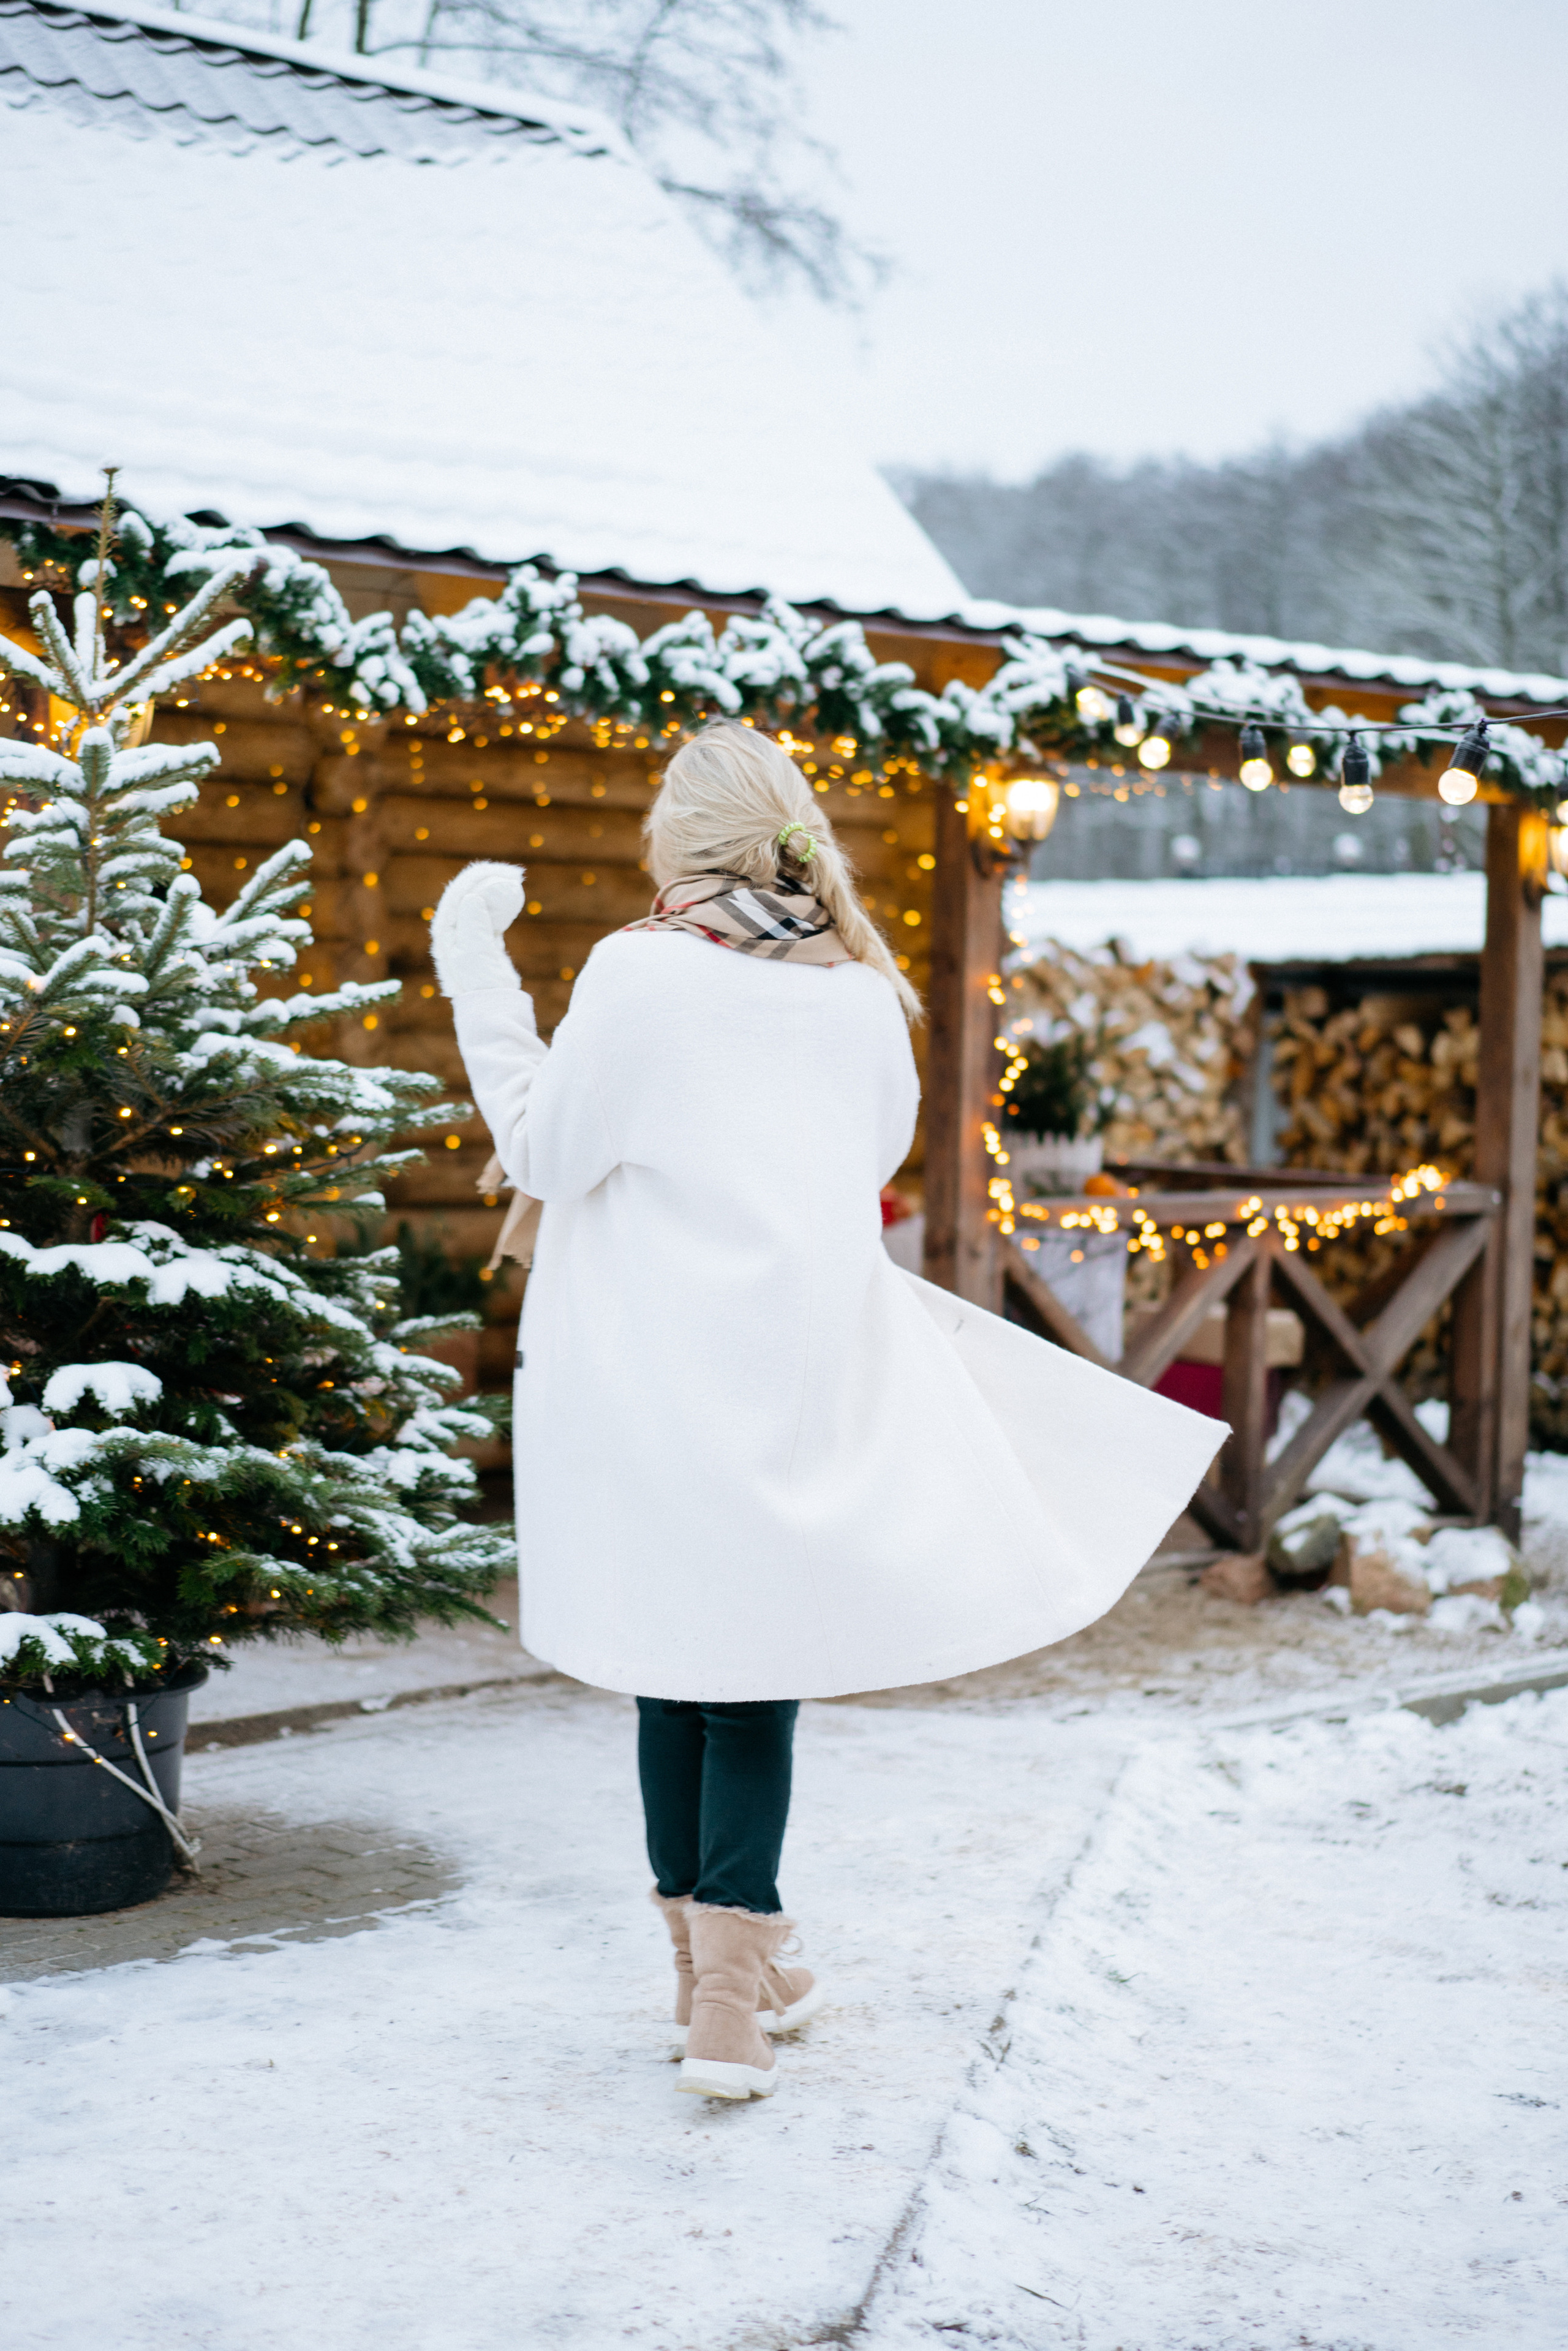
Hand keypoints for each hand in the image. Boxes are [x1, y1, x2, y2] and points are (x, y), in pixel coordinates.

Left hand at [431, 861, 525, 996]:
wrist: (491, 1009)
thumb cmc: (481, 984)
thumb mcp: (476, 954)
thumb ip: (474, 925)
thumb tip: (472, 897)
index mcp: (447, 933)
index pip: (460, 896)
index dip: (479, 880)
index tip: (502, 872)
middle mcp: (454, 933)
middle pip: (469, 897)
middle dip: (489, 882)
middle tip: (513, 874)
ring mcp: (469, 938)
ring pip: (481, 906)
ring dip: (497, 892)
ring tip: (515, 883)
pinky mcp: (483, 945)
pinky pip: (490, 918)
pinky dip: (501, 908)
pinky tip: (513, 902)